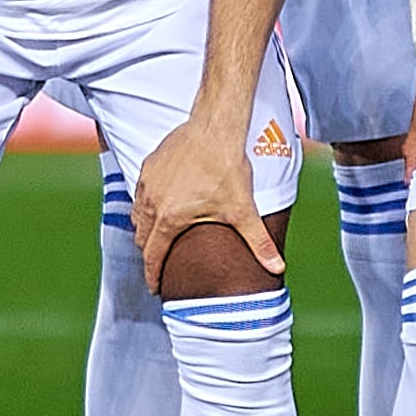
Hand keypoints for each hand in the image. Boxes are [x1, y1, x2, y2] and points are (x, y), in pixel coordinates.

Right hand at [131, 120, 284, 289]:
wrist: (215, 127)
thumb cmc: (227, 167)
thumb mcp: (243, 210)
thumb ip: (259, 243)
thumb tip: (277, 267)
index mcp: (170, 219)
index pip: (153, 256)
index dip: (153, 275)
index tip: (155, 287)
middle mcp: (152, 203)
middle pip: (141, 239)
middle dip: (149, 254)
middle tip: (160, 264)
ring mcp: (147, 183)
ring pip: (137, 216)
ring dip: (145, 230)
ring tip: (158, 238)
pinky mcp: (148, 166)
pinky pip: (139, 194)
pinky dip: (146, 206)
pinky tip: (160, 205)